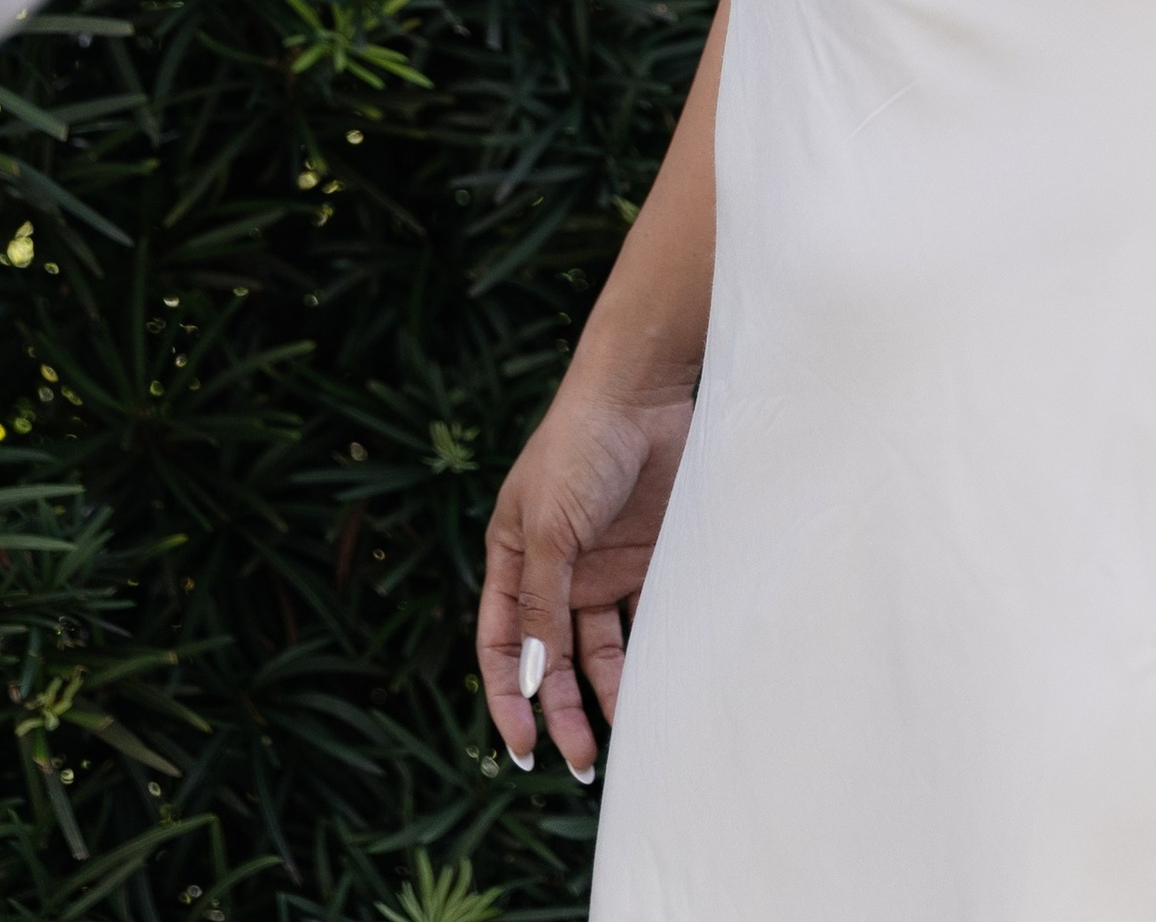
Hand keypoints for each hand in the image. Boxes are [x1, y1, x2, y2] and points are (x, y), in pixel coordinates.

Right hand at [477, 371, 696, 782]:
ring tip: (623, 738)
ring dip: (605, 694)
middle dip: (561, 712)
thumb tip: (529, 679)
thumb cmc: (579, 448)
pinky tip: (654, 689)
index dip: (507, 700)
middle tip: (582, 762)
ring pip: (596, 650)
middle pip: (550, 659)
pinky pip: (640, 621)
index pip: (501, 646)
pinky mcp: (645, 560)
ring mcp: (601, 567)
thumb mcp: (549, 528)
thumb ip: (540, 605)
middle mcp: (555, 571)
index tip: (524, 751)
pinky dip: (644, 656)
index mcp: (513, 559)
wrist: (642, 395)